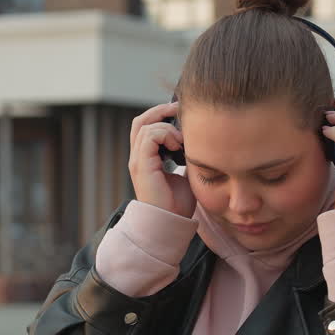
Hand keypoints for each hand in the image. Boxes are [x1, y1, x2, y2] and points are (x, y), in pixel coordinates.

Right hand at [128, 102, 195, 218]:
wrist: (170, 223)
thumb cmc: (177, 204)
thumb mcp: (184, 174)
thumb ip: (185, 157)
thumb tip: (197, 143)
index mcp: (146, 158)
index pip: (146, 126)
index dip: (162, 116)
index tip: (183, 117)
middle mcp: (138, 156)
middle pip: (141, 120)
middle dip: (161, 111)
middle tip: (181, 111)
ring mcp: (138, 160)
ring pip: (145, 125)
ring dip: (167, 126)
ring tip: (182, 140)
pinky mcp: (142, 164)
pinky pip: (149, 135)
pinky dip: (166, 134)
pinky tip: (179, 147)